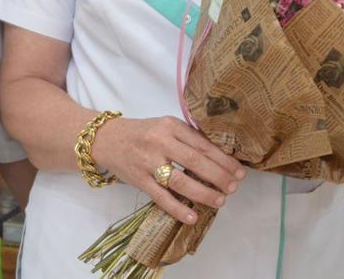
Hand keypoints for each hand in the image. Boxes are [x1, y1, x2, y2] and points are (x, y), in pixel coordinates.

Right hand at [91, 116, 244, 224]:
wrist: (105, 139)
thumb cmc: (140, 133)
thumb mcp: (164, 127)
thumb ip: (187, 138)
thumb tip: (219, 160)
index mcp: (170, 126)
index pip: (202, 144)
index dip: (223, 160)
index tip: (238, 171)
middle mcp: (160, 142)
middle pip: (195, 162)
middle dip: (218, 176)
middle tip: (233, 187)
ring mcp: (148, 162)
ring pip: (180, 181)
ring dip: (203, 193)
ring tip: (220, 201)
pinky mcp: (139, 180)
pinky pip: (161, 197)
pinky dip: (178, 209)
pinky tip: (192, 217)